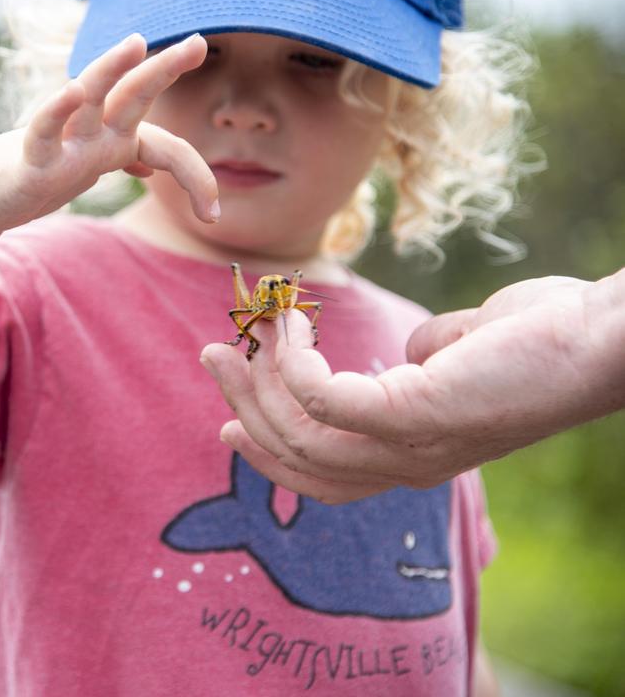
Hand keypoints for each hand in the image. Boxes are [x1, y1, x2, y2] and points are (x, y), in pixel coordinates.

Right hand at [0, 33, 218, 235]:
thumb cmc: (37, 172)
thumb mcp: (85, 167)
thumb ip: (119, 156)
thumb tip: (148, 161)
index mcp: (112, 137)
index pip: (165, 146)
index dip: (194, 176)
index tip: (211, 216)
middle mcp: (92, 132)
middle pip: (134, 95)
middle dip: (165, 69)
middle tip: (198, 42)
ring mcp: (63, 142)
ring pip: (89, 98)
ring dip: (110, 69)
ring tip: (136, 42)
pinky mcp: (31, 160)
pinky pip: (43, 131)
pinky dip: (56, 111)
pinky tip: (70, 92)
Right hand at [199, 269, 624, 503]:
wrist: (601, 339)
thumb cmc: (539, 339)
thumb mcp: (462, 355)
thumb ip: (421, 361)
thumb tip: (402, 353)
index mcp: (413, 458)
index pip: (322, 477)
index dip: (268, 453)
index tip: (228, 421)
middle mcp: (405, 466)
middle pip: (298, 459)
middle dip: (246, 409)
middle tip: (215, 355)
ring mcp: (408, 448)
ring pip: (300, 435)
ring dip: (257, 385)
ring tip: (243, 332)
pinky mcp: (410, 416)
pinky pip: (322, 399)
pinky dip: (294, 362)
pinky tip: (293, 324)